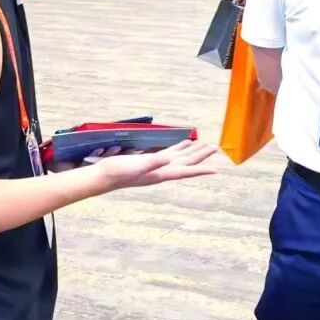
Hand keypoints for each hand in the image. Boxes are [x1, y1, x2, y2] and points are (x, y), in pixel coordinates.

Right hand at [94, 140, 217, 189]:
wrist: (103, 176)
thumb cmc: (118, 172)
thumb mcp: (137, 166)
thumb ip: (154, 162)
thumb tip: (169, 158)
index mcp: (161, 173)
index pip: (185, 171)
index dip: (200, 170)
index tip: (216, 169)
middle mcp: (162, 171)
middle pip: (186, 163)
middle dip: (201, 156)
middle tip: (216, 148)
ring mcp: (156, 166)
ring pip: (180, 158)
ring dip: (192, 152)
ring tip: (205, 145)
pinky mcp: (149, 161)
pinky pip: (169, 153)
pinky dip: (178, 148)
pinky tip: (184, 143)